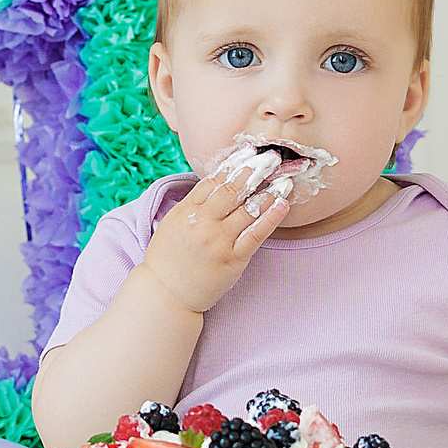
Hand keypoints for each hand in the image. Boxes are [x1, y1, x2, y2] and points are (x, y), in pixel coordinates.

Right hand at [137, 163, 289, 312]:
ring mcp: (218, 241)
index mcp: (185, 211)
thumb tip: (215, 184)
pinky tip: (282, 203)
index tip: (248, 153)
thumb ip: (192, 205)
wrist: (165, 294)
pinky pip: (256, 233)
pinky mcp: (232, 259)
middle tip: (270, 157)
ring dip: (267, 190)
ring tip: (282, 178)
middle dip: (253, 170)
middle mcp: (202, 223)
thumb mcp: (172, 224)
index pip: (212, 181)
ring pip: (247, 209)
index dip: (233, 165)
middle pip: (232, 190)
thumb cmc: (168, 259)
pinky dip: (271, 216)